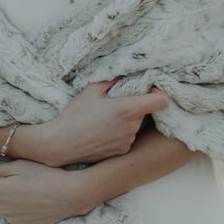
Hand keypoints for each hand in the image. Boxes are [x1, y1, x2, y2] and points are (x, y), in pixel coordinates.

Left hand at [0, 160, 93, 223]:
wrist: (69, 195)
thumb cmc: (44, 175)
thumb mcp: (19, 165)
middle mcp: (0, 209)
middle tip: (18, 175)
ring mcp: (11, 220)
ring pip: (3, 204)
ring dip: (9, 196)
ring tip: (29, 187)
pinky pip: (14, 213)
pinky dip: (19, 206)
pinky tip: (34, 198)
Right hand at [43, 79, 168, 165]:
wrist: (61, 144)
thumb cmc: (76, 115)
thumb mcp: (93, 89)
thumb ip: (115, 79)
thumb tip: (128, 73)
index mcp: (128, 109)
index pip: (162, 101)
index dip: (159, 92)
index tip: (148, 88)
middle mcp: (132, 127)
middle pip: (146, 111)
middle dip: (135, 104)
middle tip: (116, 101)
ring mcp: (128, 141)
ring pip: (136, 124)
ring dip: (127, 119)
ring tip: (105, 117)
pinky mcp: (122, 151)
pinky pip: (128, 136)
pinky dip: (121, 131)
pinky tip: (103, 130)